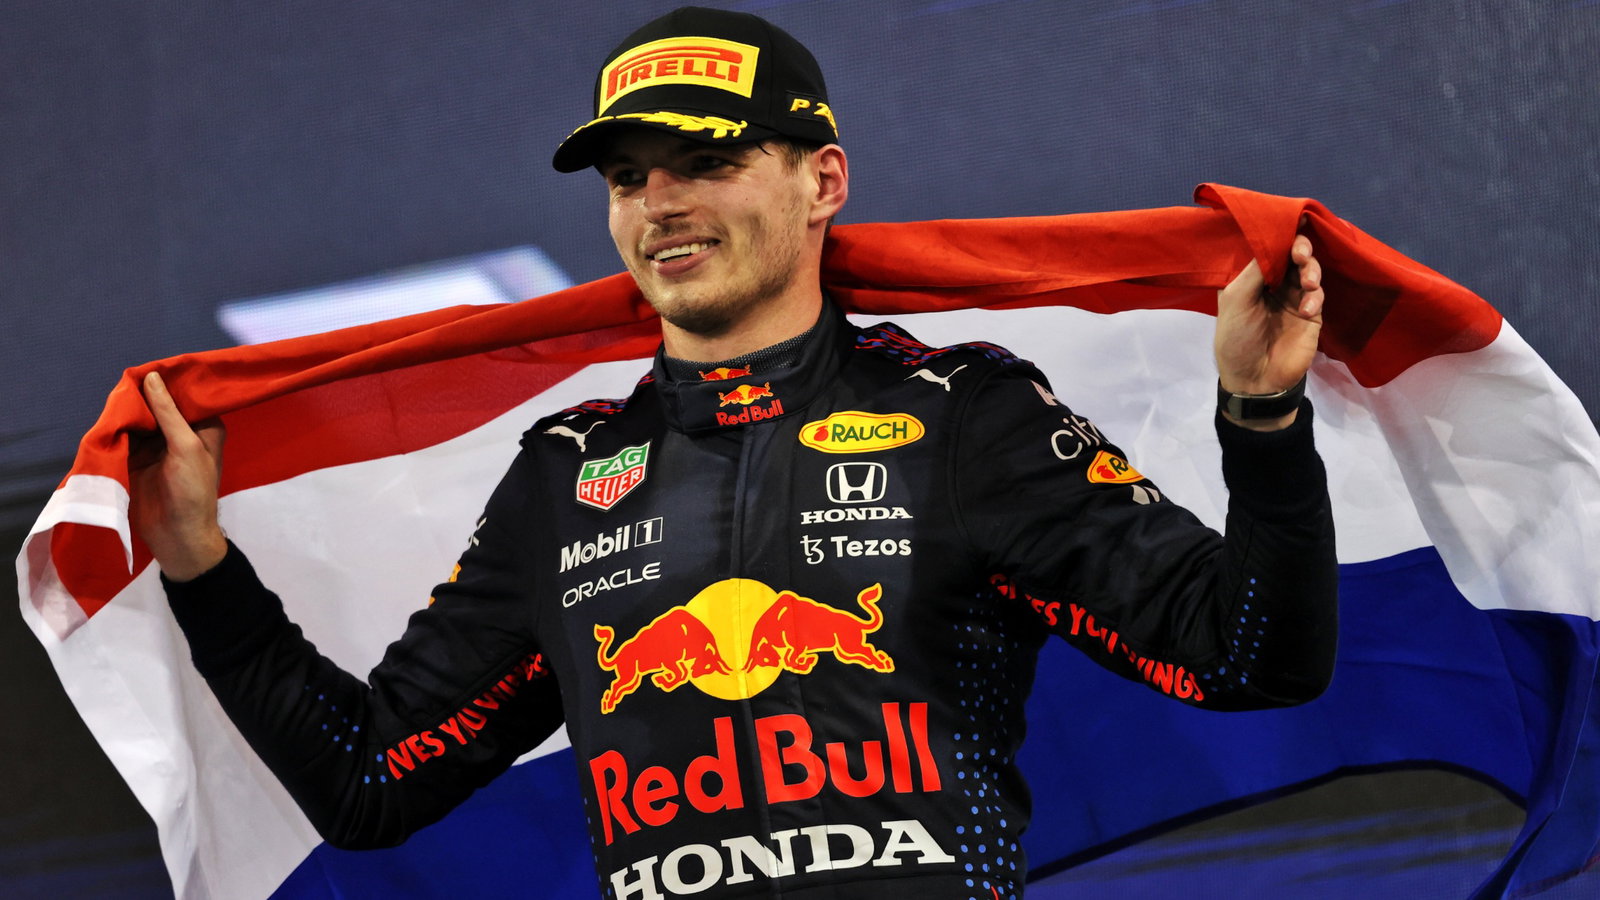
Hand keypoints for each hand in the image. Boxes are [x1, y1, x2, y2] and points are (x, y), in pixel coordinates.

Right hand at [129, 371, 228, 580]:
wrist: (177, 536)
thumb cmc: (192, 491)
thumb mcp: (185, 446)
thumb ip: (168, 412)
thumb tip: (152, 377)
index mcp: (204, 427)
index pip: (186, 396)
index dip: (169, 381)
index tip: (148, 364)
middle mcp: (182, 433)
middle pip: (159, 405)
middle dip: (143, 395)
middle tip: (124, 378)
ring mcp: (159, 446)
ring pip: (140, 419)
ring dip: (128, 411)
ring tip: (114, 395)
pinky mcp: (138, 459)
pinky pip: (126, 436)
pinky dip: (117, 428)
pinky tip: (108, 416)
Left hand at [1214, 232, 1323, 429]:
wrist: (1256, 381)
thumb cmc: (1237, 340)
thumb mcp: (1236, 301)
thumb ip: (1255, 270)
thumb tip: (1273, 238)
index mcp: (1250, 279)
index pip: (1267, 249)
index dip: (1278, 236)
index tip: (1291, 223)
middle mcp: (1272, 285)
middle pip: (1292, 255)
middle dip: (1300, 248)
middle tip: (1300, 253)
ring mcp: (1293, 299)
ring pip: (1309, 271)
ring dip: (1311, 270)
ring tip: (1308, 282)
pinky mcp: (1312, 314)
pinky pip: (1318, 295)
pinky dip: (1315, 297)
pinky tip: (1308, 308)